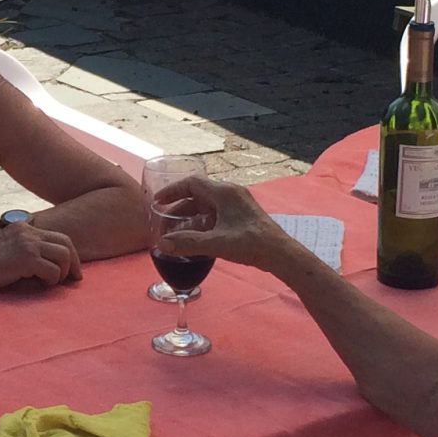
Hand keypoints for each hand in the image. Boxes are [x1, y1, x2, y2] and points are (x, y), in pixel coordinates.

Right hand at [0, 221, 80, 289]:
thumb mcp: (7, 248)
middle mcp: (29, 232)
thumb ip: (25, 249)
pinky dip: (52, 280)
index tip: (72, 270)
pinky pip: (53, 271)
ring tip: (52, 283)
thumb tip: (49, 265)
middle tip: (74, 279)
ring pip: (64, 256)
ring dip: (63, 272)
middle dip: (74, 263)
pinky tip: (41, 284)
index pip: (58, 236)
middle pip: (66, 243)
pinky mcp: (27, 258)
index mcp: (25, 227)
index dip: (70, 253)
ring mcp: (28, 244)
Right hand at [151, 176, 292, 274]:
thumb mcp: (216, 243)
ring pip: (207, 206)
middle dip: (179, 207)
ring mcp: (238, 205)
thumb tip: (163, 244)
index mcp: (224, 193)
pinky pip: (216, 214)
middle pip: (198, 194)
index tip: (157, 202)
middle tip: (163, 221)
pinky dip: (202, 222)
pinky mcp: (242, 216)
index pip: (192, 183)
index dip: (172, 191)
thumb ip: (188, 243)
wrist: (280, 253)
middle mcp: (231, 194)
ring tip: (176, 231)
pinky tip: (195, 237)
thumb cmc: (251, 244)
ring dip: (190, 216)